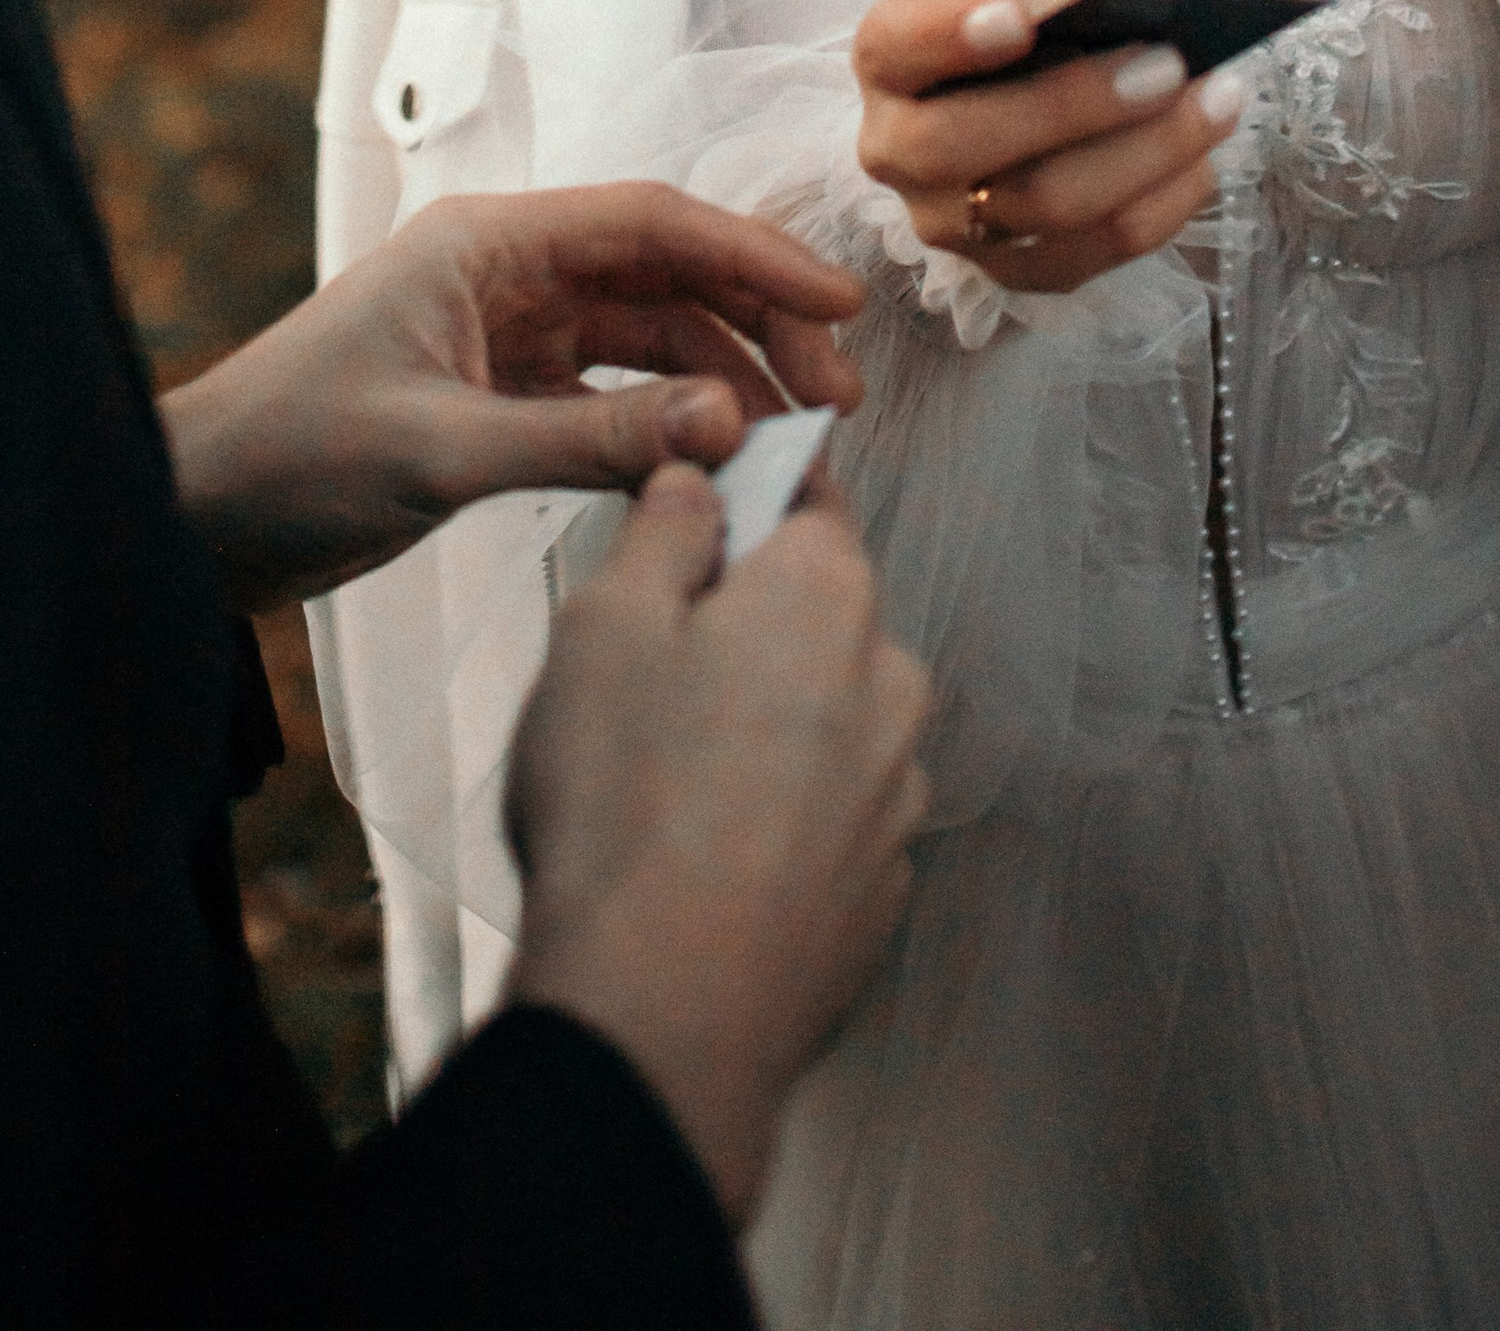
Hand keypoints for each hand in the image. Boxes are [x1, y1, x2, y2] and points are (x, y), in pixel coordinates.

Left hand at [157, 184, 863, 611]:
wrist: (199, 520)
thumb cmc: (290, 458)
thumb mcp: (442, 450)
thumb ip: (587, 441)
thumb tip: (727, 425)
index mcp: (486, 242)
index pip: (651, 222)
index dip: (753, 255)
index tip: (836, 305)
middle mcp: (504, 271)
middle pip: (664, 276)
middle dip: (756, 324)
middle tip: (835, 398)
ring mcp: (504, 331)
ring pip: (648, 337)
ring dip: (722, 377)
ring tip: (794, 439)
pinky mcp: (497, 393)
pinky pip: (611, 392)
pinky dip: (667, 421)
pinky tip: (715, 461)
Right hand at [507, 462, 929, 1222]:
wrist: (661, 1018)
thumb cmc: (622, 804)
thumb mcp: (602, 624)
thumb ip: (664, 530)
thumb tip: (700, 481)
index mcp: (828, 596)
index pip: (809, 497)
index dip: (746, 494)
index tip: (692, 515)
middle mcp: (891, 685)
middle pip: (819, 615)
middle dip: (747, 626)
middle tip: (647, 674)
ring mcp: (897, 799)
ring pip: (830, 721)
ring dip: (767, 729)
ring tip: (663, 783)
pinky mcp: (882, 895)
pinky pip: (831, 820)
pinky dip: (780, 822)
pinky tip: (703, 857)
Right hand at [855, 0, 1249, 295]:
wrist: (1013, 107)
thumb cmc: (1020, 39)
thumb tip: (1128, 4)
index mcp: (887, 60)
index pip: (900, 43)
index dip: (954, 33)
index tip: (1020, 19)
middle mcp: (895, 150)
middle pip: (968, 142)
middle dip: (1078, 103)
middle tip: (1169, 64)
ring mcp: (948, 224)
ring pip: (1043, 206)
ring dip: (1145, 154)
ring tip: (1218, 101)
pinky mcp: (1009, 272)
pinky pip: (1091, 255)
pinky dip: (1159, 206)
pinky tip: (1205, 162)